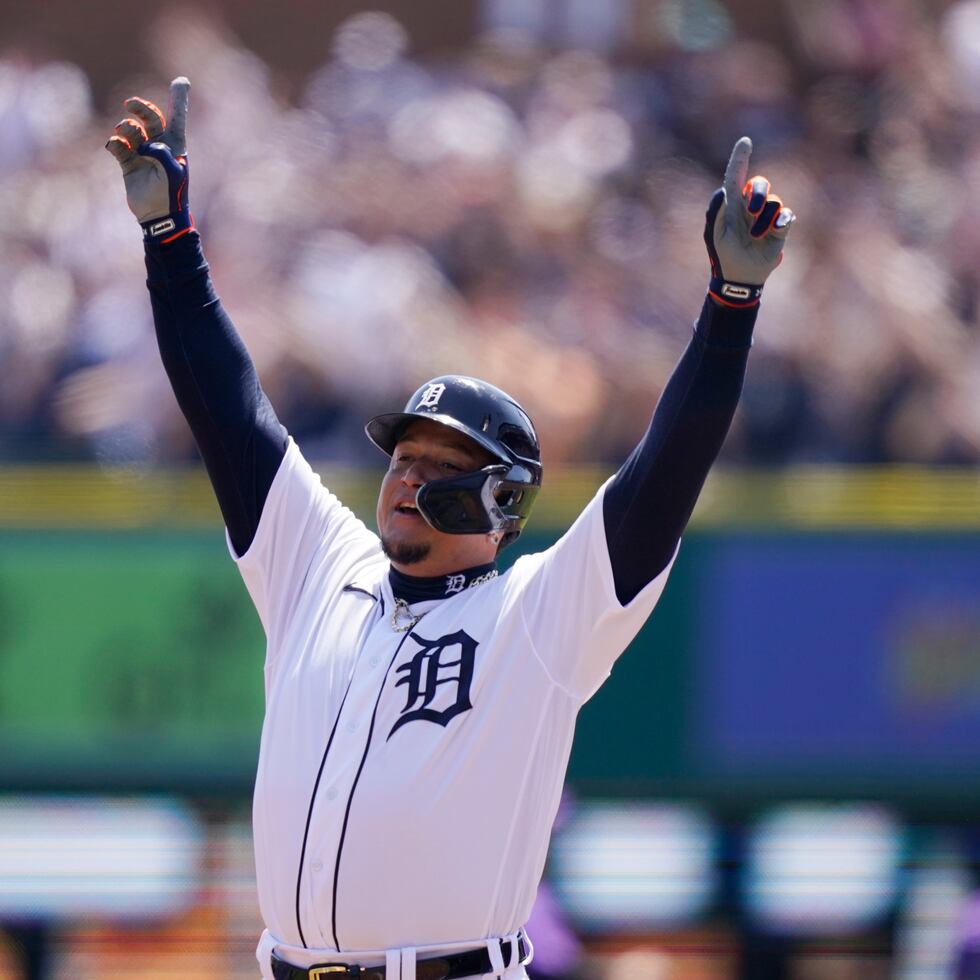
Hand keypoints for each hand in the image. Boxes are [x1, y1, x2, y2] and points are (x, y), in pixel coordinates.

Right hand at [105, 77, 193, 243]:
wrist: (159, 217)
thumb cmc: (172, 193)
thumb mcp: (173, 169)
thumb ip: (160, 151)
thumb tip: (140, 144)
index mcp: (176, 145)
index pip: (177, 117)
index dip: (179, 98)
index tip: (181, 81)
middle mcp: (159, 146)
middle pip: (150, 118)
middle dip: (141, 107)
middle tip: (131, 104)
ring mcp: (142, 153)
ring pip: (131, 130)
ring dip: (127, 128)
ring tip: (125, 133)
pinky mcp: (128, 163)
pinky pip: (118, 146)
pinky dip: (115, 143)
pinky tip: (114, 145)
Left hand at [704, 137, 793, 307]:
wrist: (740, 277)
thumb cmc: (724, 254)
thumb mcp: (717, 234)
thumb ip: (718, 211)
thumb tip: (726, 190)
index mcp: (733, 204)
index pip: (736, 176)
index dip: (741, 158)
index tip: (745, 142)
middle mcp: (751, 206)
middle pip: (760, 184)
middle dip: (758, 193)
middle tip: (752, 210)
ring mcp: (767, 216)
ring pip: (774, 202)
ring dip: (764, 220)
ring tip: (756, 236)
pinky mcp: (781, 227)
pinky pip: (786, 215)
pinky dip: (781, 222)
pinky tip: (775, 231)